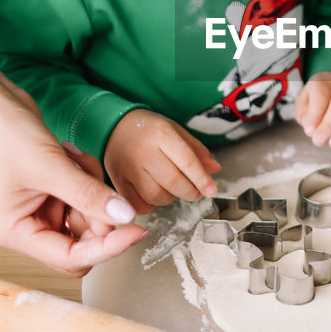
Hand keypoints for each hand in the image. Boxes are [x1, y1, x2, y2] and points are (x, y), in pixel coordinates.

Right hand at [0, 60, 147, 275]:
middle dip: (98, 213)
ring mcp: (41, 210)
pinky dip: (87, 176)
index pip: (71, 258)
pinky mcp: (52, 192)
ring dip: (93, 187)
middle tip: (99, 183)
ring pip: (87, 216)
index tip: (138, 230)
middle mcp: (28, 227)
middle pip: (82, 242)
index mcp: (17, 233)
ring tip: (76, 158)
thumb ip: (89, 194)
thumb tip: (126, 217)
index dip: (107, 248)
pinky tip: (72, 154)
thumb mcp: (51, 166)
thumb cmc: (4, 134)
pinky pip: (83, 195)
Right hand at [104, 110, 220, 212]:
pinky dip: (150, 205)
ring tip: (169, 187)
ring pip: (156, 196)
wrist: (115, 126)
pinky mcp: (117, 181)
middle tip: (195, 192)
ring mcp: (128, 168)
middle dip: (190, 192)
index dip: (202, 180)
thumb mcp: (176, 130)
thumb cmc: (149, 130)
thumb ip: (196, 150)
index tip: (211, 191)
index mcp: (162, 134)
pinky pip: (139, 205)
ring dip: (169, 197)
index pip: (187, 161)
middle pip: (173, 182)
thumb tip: (215, 169)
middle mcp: (143, 151)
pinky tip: (152, 192)